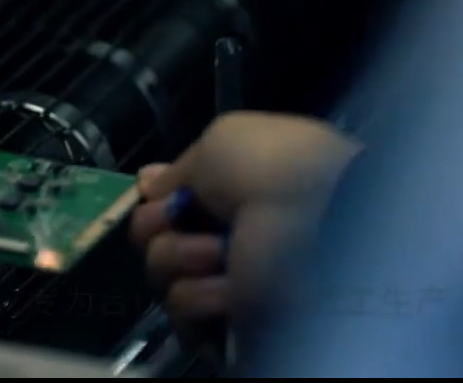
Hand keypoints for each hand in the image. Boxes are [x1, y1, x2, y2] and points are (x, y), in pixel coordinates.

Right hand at [129, 112, 359, 321]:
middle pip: (149, 238)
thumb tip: (146, 182)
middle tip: (179, 217)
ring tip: (218, 251)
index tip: (160, 193)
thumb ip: (177, 170)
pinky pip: (183, 309)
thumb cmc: (269, 167)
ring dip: (180, 255)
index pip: (161, 205)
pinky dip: (199, 293)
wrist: (316, 215)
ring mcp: (220, 279)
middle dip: (156, 224)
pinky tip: (228, 283)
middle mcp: (216, 234)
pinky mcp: (225, 318)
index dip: (154, 201)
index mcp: (219, 193)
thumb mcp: (218, 144)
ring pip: (160, 272)